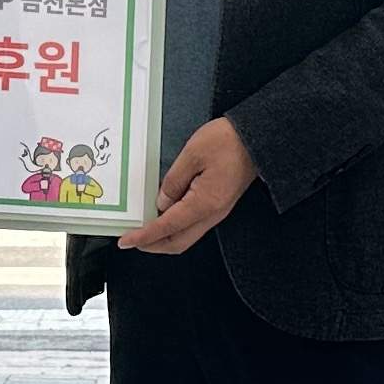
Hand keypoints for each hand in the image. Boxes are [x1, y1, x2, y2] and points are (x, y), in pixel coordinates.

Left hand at [123, 117, 256, 252]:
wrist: (256, 138)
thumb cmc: (227, 142)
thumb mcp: (192, 155)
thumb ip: (173, 182)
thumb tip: (161, 203)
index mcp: (204, 203)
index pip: (167, 227)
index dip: (145, 236)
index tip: (127, 240)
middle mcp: (212, 213)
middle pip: (178, 242)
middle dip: (153, 245)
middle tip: (133, 240)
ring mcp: (217, 211)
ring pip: (186, 235)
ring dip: (164, 236)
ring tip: (145, 229)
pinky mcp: (218, 204)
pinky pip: (193, 224)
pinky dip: (175, 226)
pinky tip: (164, 214)